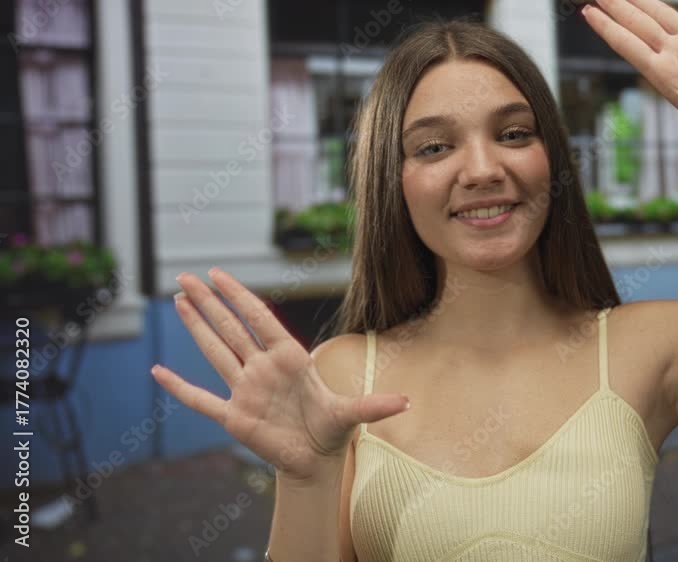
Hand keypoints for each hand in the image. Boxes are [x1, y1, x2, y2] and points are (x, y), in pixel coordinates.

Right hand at [150, 268, 410, 481]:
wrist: (315, 459)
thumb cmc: (332, 430)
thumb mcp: (353, 415)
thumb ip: (374, 405)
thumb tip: (408, 402)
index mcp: (289, 358)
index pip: (259, 319)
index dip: (238, 296)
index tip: (218, 273)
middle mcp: (263, 368)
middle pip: (230, 328)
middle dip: (208, 302)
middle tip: (184, 276)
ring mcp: (245, 390)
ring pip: (215, 352)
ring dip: (196, 328)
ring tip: (178, 299)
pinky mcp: (233, 417)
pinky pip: (201, 399)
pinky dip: (180, 388)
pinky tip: (159, 372)